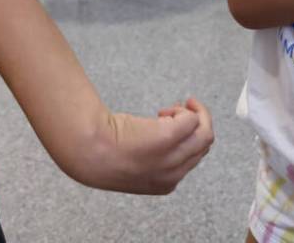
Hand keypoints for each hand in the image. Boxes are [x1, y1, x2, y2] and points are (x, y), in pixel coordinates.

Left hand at [97, 97, 213, 194]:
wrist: (88, 151)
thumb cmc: (100, 154)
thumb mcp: (131, 162)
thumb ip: (149, 156)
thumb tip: (158, 134)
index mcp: (165, 185)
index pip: (192, 161)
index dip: (187, 141)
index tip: (174, 127)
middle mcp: (173, 175)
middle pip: (203, 147)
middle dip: (196, 126)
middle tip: (179, 111)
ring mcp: (173, 157)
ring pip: (205, 135)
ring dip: (196, 116)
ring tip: (173, 108)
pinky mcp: (168, 136)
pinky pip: (192, 120)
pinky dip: (185, 110)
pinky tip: (165, 110)